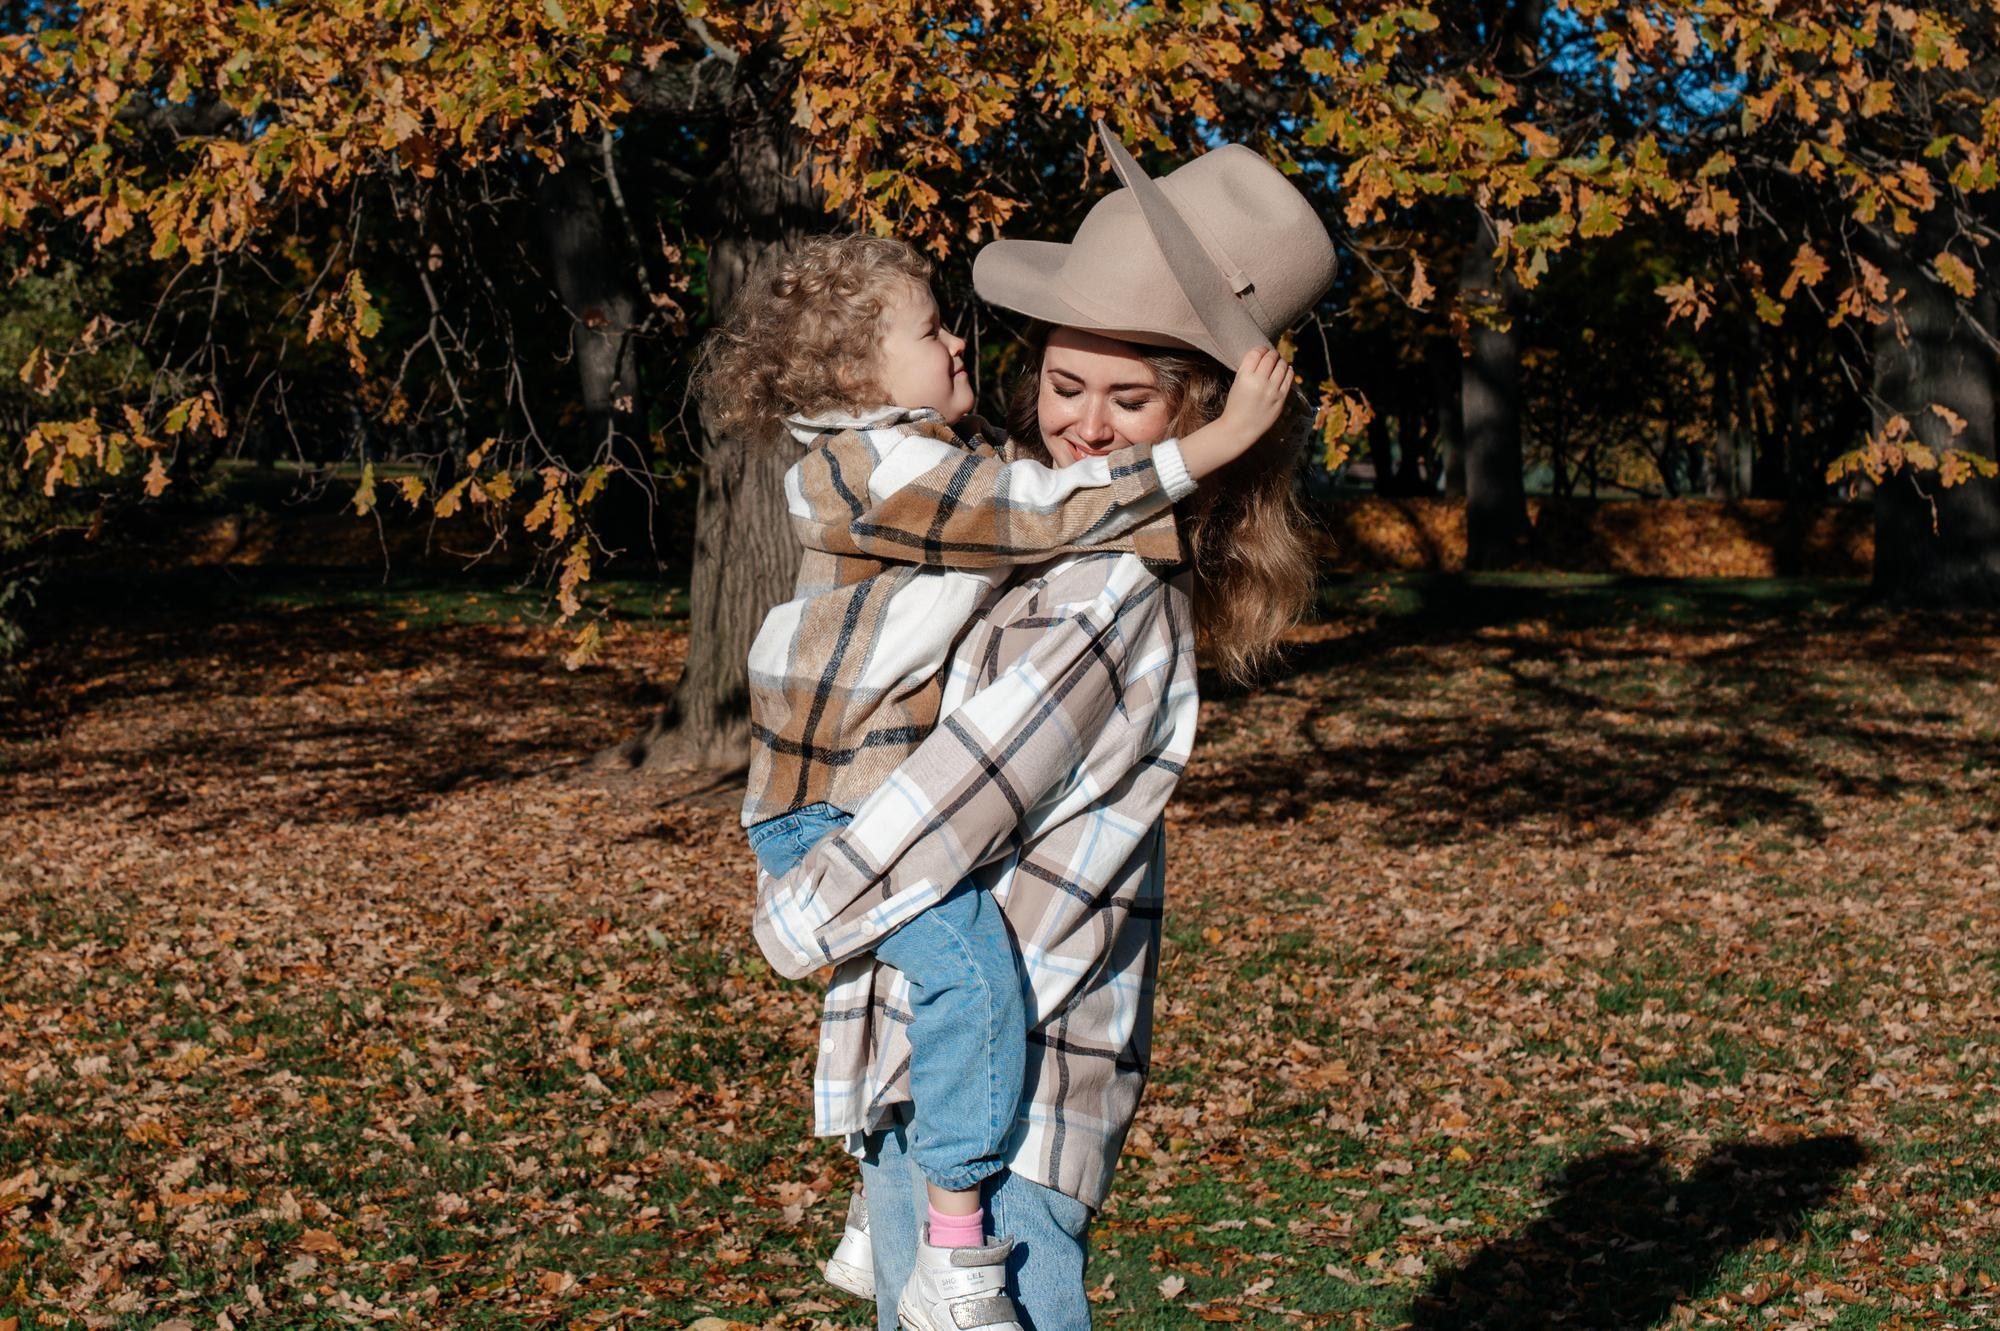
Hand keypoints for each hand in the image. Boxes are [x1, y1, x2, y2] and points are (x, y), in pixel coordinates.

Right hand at [1175, 345, 1296, 481]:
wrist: (1239, 429)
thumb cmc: (1236, 405)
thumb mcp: (1237, 383)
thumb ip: (1248, 370)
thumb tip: (1264, 356)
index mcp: (1244, 377)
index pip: (1256, 353)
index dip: (1260, 349)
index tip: (1262, 350)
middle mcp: (1259, 382)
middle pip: (1270, 358)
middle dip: (1272, 353)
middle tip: (1272, 355)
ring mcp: (1272, 390)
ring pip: (1282, 366)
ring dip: (1281, 361)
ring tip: (1279, 362)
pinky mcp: (1281, 398)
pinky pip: (1289, 378)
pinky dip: (1289, 371)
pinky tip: (1287, 370)